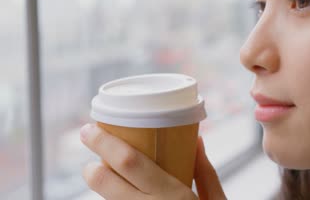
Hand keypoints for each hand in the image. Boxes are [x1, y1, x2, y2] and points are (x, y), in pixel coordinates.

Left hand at [80, 124, 225, 199]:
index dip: (105, 144)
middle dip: (91, 165)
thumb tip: (195, 139)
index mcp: (174, 196)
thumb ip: (205, 171)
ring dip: (102, 186)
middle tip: (90, 151)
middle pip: (105, 183)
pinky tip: (122, 196)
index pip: (130, 163)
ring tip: (107, 174)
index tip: (91, 130)